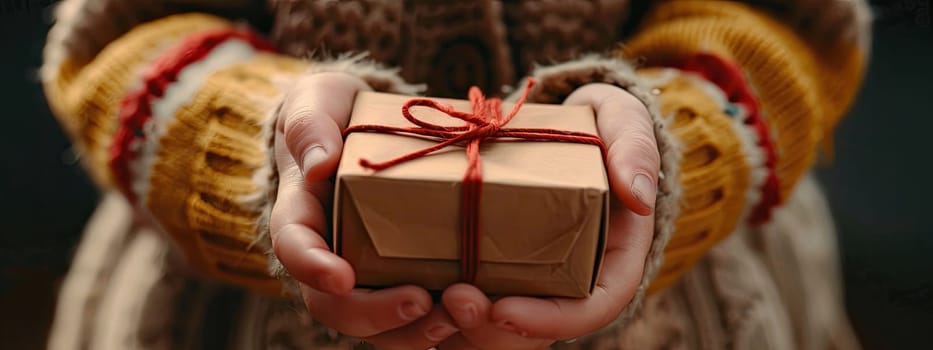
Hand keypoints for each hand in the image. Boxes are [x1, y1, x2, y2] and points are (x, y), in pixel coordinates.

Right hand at [269, 72, 459, 348]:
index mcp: (301, 212)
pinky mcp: (400, 279)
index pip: (293, 245)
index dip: (312, 266)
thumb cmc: (336, 113)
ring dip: (413, 332)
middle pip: (334, 304)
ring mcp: (364, 274)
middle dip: (374, 313)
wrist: (360, 126)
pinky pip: (413, 318)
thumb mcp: (318, 100)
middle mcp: (327, 255)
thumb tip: (319, 162)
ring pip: (374, 325)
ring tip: (455, 319)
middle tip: (420, 302)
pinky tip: (475, 317)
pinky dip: (441, 324)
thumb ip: (310, 125)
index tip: (341, 277)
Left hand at [438, 83, 658, 348]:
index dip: (549, 322)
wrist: (556, 125)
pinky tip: (401, 294)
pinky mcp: (488, 275)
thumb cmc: (595, 124)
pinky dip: (432, 315)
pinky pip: (461, 316)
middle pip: (533, 333)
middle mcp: (568, 284)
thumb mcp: (621, 121)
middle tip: (452, 298)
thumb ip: (634, 149)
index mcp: (610, 260)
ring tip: (419, 300)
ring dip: (456, 331)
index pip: (590, 309)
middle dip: (490, 329)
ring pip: (492, 334)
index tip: (505, 310)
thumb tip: (640, 196)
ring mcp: (527, 284)